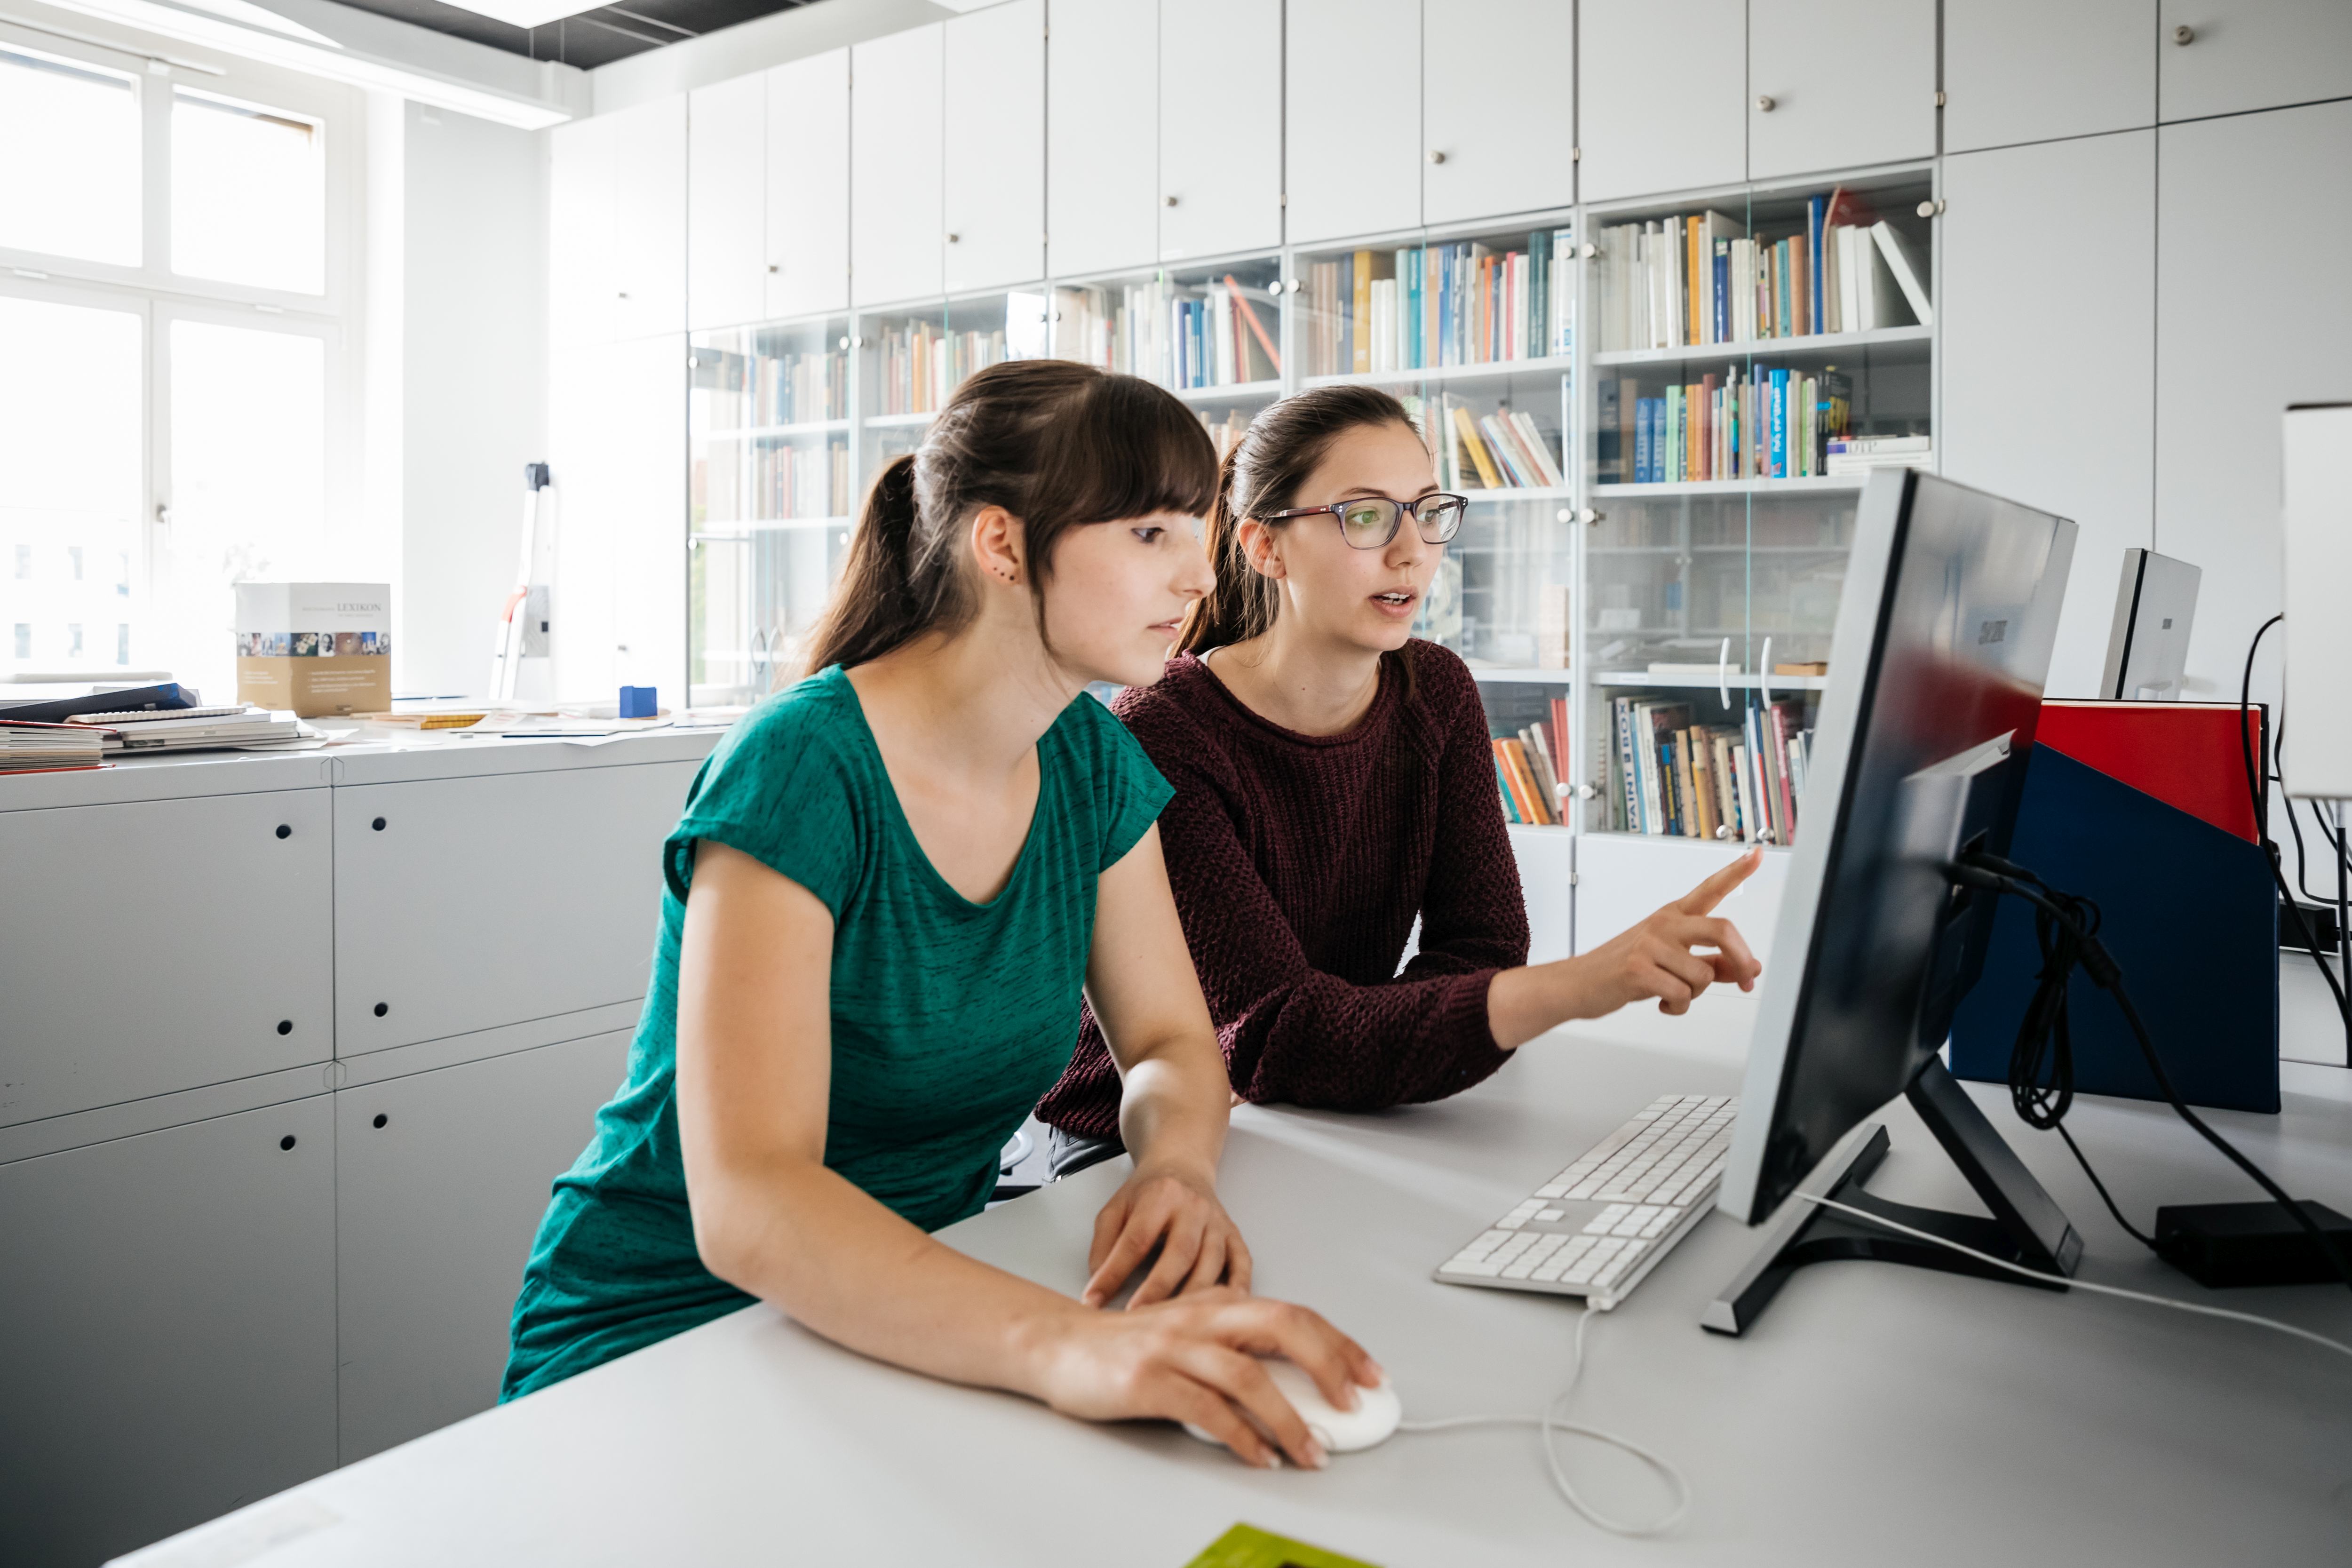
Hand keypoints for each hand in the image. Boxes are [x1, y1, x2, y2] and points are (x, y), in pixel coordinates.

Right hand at [1028, 1287, 1380, 1468]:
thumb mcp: (1193, 1332)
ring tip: (1311, 1452)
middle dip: (1329, 1365)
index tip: (1370, 1373)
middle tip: (1355, 1404)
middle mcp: (1203, 1318)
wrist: (1060, 1346)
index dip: (1338, 1343)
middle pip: (1283, 1329)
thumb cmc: (1130, 1346)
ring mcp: (1176, 1348)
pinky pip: (1208, 1411)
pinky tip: (1259, 1457)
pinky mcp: (1150, 1380)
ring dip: (1289, 1420)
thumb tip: (1299, 1380)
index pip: (1294, 1315)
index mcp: (1220, 1304)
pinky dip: (1241, 1438)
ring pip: (1249, 1377)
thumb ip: (1239, 1346)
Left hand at [1082, 1162, 1252, 1308]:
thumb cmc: (1147, 1193)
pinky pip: (1242, 1263)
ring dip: (1193, 1295)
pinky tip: (1222, 1308)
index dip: (1115, 1271)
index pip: (1136, 1239)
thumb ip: (1104, 1243)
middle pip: (1180, 1252)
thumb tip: (1097, 1286)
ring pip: (1212, 1263)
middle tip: (1137, 1315)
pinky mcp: (1233, 1235)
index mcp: (1160, 1196)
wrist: (1182, 1165)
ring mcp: (1217, 1222)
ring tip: (1173, 1321)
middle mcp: (1193, 1207)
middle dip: (1158, 1288)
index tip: (1094, 1299)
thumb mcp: (1116, 1207)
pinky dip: (1237, 1287)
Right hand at [1571, 850, 1763, 1016]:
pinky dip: (1678, 1006)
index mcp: (1672, 916)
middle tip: (1746, 978)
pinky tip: (1663, 1002)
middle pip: (1722, 930)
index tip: (1758, 854)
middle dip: (1741, 960)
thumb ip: (1712, 961)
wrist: (1578, 983)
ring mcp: (1649, 944)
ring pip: (1703, 975)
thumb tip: (1748, 968)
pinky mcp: (1638, 969)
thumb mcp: (1670, 961)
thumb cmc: (1624, 968)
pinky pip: (1682, 994)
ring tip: (1674, 993)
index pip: (1709, 889)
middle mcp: (1663, 924)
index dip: (1736, 871)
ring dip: (1695, 994)